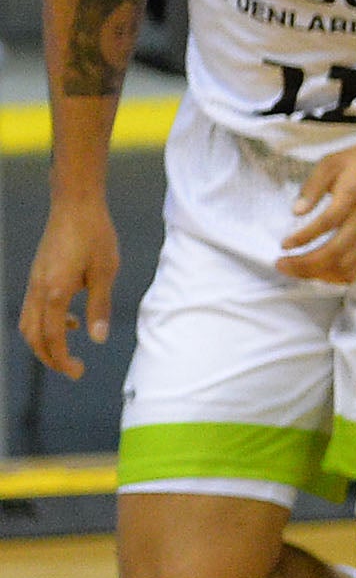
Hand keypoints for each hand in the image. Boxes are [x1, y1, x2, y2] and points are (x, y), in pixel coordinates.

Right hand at [17, 198, 118, 377]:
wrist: (75, 205)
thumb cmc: (95, 236)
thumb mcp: (105, 273)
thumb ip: (99, 307)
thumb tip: (97, 339)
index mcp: (54, 292)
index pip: (53, 337)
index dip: (62, 359)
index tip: (78, 372)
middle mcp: (37, 289)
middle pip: (33, 335)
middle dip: (49, 357)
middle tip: (72, 370)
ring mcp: (33, 281)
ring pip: (28, 323)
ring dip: (44, 342)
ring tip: (68, 352)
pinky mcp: (36, 275)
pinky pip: (33, 308)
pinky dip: (46, 324)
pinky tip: (73, 321)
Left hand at [279, 128, 355, 283]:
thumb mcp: (331, 163)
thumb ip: (312, 187)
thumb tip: (296, 211)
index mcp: (353, 195)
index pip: (328, 223)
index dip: (304, 237)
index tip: (284, 245)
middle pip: (335, 253)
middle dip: (304, 264)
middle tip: (281, 264)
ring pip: (346, 266)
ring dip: (317, 274)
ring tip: (295, 269)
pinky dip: (335, 276)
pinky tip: (318, 272)